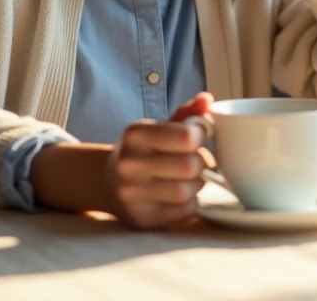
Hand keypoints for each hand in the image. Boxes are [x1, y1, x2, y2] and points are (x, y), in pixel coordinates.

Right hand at [104, 92, 213, 228]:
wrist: (109, 181)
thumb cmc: (144, 150)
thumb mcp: (159, 126)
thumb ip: (186, 113)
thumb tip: (207, 99)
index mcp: (135, 134)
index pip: (185, 136)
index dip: (200, 136)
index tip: (197, 137)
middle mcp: (129, 164)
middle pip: (189, 166)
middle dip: (201, 163)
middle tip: (196, 161)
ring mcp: (132, 194)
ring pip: (185, 192)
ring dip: (196, 185)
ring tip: (189, 178)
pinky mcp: (141, 218)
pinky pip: (182, 212)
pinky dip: (189, 203)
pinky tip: (179, 195)